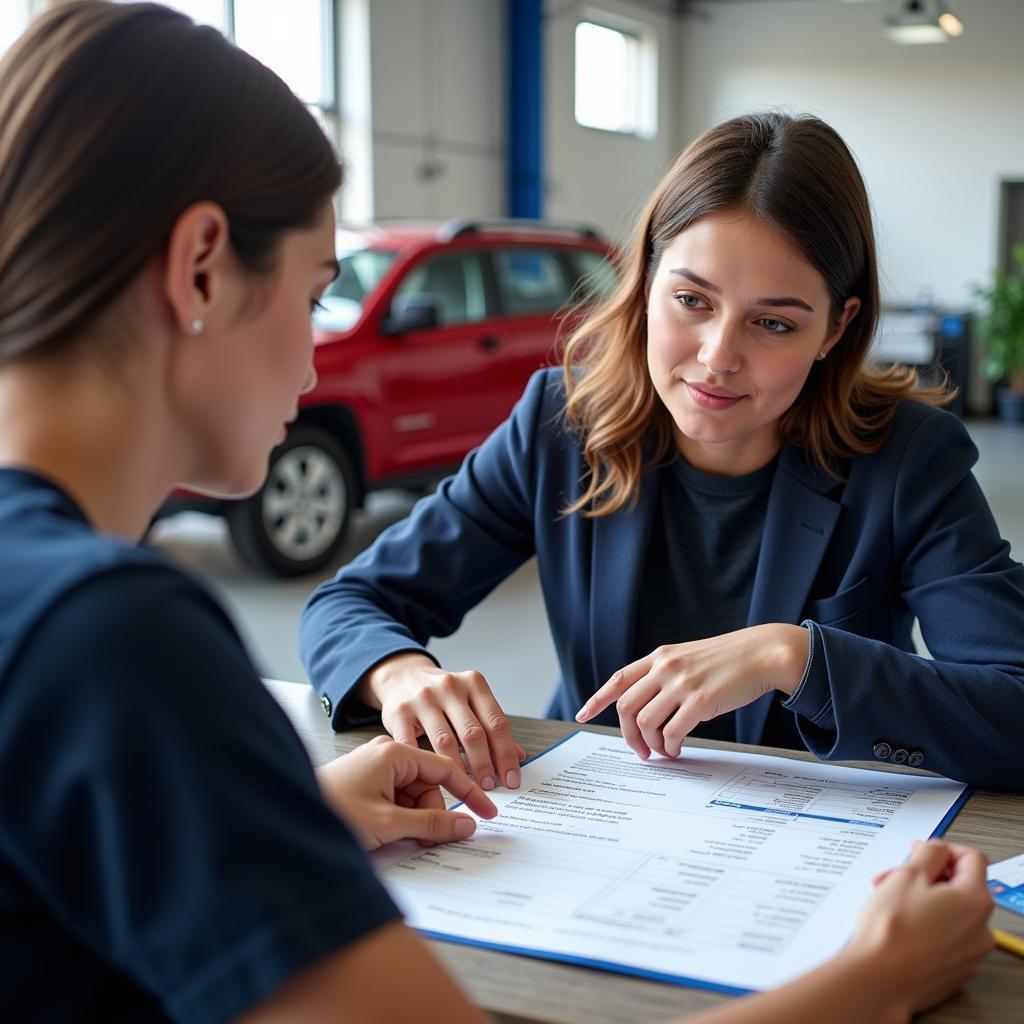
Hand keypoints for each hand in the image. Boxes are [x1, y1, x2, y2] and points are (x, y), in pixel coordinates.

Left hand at [317, 735, 498, 849]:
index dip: (469, 793)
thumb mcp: (388, 825)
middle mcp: (386, 755)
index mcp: (394, 753)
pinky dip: (399, 820)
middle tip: (424, 842)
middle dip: (430, 816)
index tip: (487, 813)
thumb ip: (431, 826)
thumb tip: (466, 826)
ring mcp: (374, 768)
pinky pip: (396, 800)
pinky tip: (389, 835)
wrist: (285, 820)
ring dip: (413, 821)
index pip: (445, 768)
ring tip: (395, 839)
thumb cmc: (330, 814)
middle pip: (429, 786)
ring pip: (413, 797)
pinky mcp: (365, 783)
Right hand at [360, 652, 524, 789]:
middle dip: (485, 765)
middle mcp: (449, 687)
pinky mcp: (399, 712)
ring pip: (445, 742)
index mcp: (474, 683)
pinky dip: (424, 766)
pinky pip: (414, 745)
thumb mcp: (470, 701)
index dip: (506, 754)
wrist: (404, 676)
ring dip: (458, 771)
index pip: (497, 722)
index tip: (511, 779)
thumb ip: (491, 726)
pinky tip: (432, 782)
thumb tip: (520, 756)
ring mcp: (423, 698)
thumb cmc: (443, 695)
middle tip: (491, 788)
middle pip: (473, 733)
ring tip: (467, 789)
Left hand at [576, 624, 807, 758]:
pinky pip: (671, 732)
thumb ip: (666, 674)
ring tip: (662, 752)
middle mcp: (665, 668)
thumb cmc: (729, 660)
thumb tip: (648, 707)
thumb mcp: (689, 657)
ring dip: (650, 745)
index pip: (619, 679)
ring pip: (646, 723)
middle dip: (628, 735)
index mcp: (660, 656)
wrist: (763, 653)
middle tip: (640, 752)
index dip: (597, 699)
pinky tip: (677, 748)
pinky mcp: (700, 701)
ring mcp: (682, 684)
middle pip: (626, 707)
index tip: (583, 715)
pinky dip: (669, 747)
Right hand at [844, 840, 993, 1018]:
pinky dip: (926, 927)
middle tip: (894, 877)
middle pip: (959, 887)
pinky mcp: (955, 970)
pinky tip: (899, 928)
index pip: (972, 859)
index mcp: (975, 901)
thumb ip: (929, 853)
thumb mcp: (908, 874)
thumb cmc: (892, 930)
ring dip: (922, 901)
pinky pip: (946, 938)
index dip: (943, 849)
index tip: (922, 851)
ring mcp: (970, 954)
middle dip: (926, 877)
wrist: (880, 980)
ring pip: (950, 913)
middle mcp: (981, 929)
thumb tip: (937, 850)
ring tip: (890, 903)